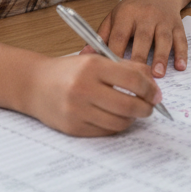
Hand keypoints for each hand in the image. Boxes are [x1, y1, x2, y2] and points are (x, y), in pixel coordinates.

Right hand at [26, 53, 160, 136]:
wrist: (34, 84)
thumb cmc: (68, 71)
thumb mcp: (95, 59)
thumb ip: (125, 67)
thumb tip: (153, 83)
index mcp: (91, 66)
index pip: (132, 80)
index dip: (149, 89)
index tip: (156, 94)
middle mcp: (83, 88)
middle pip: (129, 105)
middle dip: (145, 108)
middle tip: (149, 107)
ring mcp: (77, 110)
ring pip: (119, 122)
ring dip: (131, 118)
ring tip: (131, 111)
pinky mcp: (73, 127)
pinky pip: (105, 132)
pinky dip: (115, 126)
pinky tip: (114, 117)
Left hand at [91, 0, 190, 77]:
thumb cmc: (133, 8)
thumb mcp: (115, 16)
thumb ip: (101, 36)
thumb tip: (84, 55)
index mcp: (127, 14)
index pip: (120, 35)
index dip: (116, 53)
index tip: (112, 72)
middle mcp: (146, 15)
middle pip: (143, 37)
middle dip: (139, 58)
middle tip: (136, 78)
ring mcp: (163, 19)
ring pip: (163, 39)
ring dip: (161, 57)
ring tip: (158, 75)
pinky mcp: (178, 24)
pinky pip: (181, 39)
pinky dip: (182, 53)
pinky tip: (181, 67)